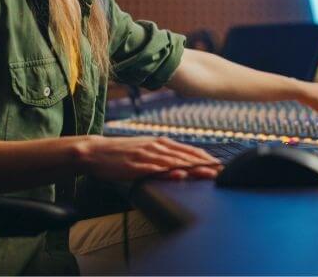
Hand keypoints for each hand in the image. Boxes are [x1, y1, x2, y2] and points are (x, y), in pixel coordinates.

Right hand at [77, 135, 221, 181]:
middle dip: (205, 164)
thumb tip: (181, 164)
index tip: (220, 166)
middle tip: (222, 172)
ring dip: (193, 168)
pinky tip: (179, 175)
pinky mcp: (135, 165)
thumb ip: (163, 155)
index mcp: (161, 142)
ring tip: (208, 174)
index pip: (189, 150)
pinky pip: (155, 169)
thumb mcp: (146, 149)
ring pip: (174, 162)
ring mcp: (146, 155)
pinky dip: (168, 172)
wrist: (95, 151)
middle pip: (186, 156)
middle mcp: (157, 146)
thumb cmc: (121, 153)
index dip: (206, 158)